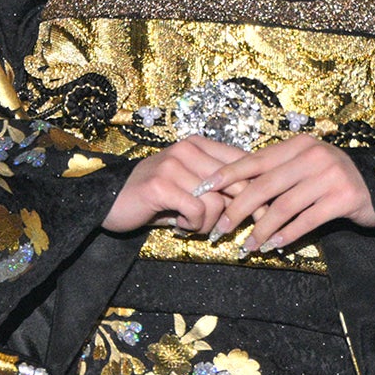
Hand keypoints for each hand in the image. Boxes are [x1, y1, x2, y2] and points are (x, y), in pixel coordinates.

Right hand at [103, 135, 246, 233]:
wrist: (109, 199)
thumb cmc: (155, 196)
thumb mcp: (189, 184)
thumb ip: (217, 186)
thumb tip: (256, 202)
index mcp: (198, 144)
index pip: (242, 161)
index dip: (258, 189)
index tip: (265, 213)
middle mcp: (187, 149)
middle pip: (236, 181)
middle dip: (240, 211)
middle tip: (230, 230)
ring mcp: (173, 165)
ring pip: (216, 200)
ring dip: (208, 223)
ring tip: (191, 224)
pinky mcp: (161, 185)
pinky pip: (197, 210)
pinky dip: (193, 224)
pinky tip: (179, 225)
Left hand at [196, 134, 374, 252]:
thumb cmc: (333, 178)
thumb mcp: (305, 166)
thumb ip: (277, 172)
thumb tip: (235, 189)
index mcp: (298, 145)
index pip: (254, 160)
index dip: (226, 174)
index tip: (203, 189)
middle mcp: (313, 155)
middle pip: (264, 185)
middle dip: (238, 210)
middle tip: (220, 230)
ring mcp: (330, 175)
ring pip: (283, 206)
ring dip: (262, 230)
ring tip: (248, 246)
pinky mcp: (344, 196)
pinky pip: (308, 220)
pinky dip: (288, 234)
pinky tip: (276, 246)